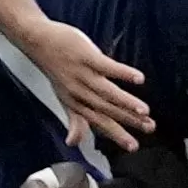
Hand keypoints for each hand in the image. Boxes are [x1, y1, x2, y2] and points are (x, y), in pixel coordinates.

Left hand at [19, 18, 151, 148]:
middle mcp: (79, 92)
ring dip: (126, 102)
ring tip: (144, 111)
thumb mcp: (63, 98)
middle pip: (107, 109)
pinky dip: (123, 73)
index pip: (100, 121)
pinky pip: (106, 66)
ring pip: (107, 92)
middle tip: (149, 128)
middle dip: (129, 120)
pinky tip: (139, 79)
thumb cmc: (55, 69)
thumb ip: (75, 120)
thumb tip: (74, 143)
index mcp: (76, 103)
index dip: (117, 134)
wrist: (38, 41)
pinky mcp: (86, 56)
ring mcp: (83, 74)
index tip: (134, 145)